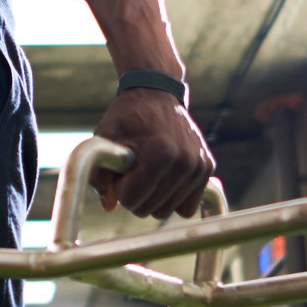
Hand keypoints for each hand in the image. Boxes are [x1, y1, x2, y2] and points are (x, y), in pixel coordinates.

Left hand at [88, 87, 214, 218]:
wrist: (157, 94)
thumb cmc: (126, 118)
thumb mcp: (104, 139)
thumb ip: (100, 174)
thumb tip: (109, 206)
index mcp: (159, 154)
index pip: (131, 200)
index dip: (119, 187)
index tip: (121, 170)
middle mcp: (184, 162)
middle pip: (150, 210)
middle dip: (136, 194)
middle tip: (134, 170)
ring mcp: (199, 166)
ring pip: (168, 212)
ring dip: (153, 197)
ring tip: (148, 171)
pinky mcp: (207, 168)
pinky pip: (187, 208)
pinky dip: (173, 199)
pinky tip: (165, 180)